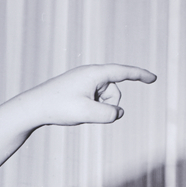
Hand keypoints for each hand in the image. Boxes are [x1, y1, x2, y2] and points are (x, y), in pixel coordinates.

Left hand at [14, 63, 156, 127]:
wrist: (32, 107)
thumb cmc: (58, 107)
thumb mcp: (87, 113)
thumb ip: (109, 114)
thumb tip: (118, 114)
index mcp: (94, 73)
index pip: (123, 72)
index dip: (140, 75)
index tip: (154, 79)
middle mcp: (90, 74)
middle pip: (114, 92)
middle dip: (108, 106)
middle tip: (86, 111)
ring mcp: (83, 81)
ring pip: (104, 99)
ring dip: (98, 109)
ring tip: (77, 111)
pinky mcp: (78, 90)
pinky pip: (94, 101)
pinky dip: (90, 109)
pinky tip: (73, 111)